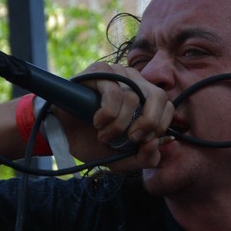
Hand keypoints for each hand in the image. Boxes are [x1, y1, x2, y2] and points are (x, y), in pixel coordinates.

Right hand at [53, 61, 174, 169]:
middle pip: (158, 96)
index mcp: (145, 98)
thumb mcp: (124, 159)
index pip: (168, 105)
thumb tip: (155, 144)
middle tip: (131, 139)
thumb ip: (145, 158)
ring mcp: (117, 74)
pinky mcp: (99, 71)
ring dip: (118, 125)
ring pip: (132, 97)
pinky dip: (107, 115)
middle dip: (148, 123)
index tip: (142, 142)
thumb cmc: (94, 142)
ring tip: (104, 135)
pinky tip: (97, 122)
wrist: (62, 135)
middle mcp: (134, 81)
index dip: (160, 125)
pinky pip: (112, 92)